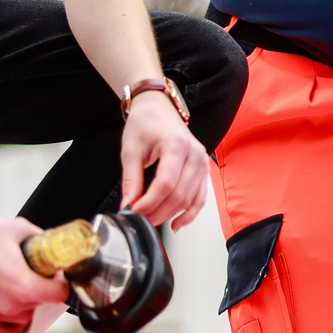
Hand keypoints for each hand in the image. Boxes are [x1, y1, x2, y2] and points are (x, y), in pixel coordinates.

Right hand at [0, 206, 69, 332]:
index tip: (56, 275)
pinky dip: (10, 325)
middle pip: (42, 305)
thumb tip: (57, 246)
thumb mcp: (20, 229)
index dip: (62, 283)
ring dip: (26, 305)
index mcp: (23, 286)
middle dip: (42, 289)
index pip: (60, 295)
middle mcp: (9, 305)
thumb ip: (43, 240)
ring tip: (17, 285)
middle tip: (33, 273)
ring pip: (24, 318)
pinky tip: (11, 311)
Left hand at [121, 92, 211, 228]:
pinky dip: (190, 213)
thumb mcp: (131, 149)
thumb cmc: (145, 123)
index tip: (134, 211)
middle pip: (179, 194)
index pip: (166, 183)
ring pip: (190, 198)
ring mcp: (202, 162)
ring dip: (171, 214)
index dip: (150, 202)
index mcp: (176, 145)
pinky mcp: (204, 169)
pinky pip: (200, 197)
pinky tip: (177, 223)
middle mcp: (194, 154)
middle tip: (140, 219)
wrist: (158, 109)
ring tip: (153, 221)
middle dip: (158, 211)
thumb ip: (131, 179)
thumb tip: (128, 205)